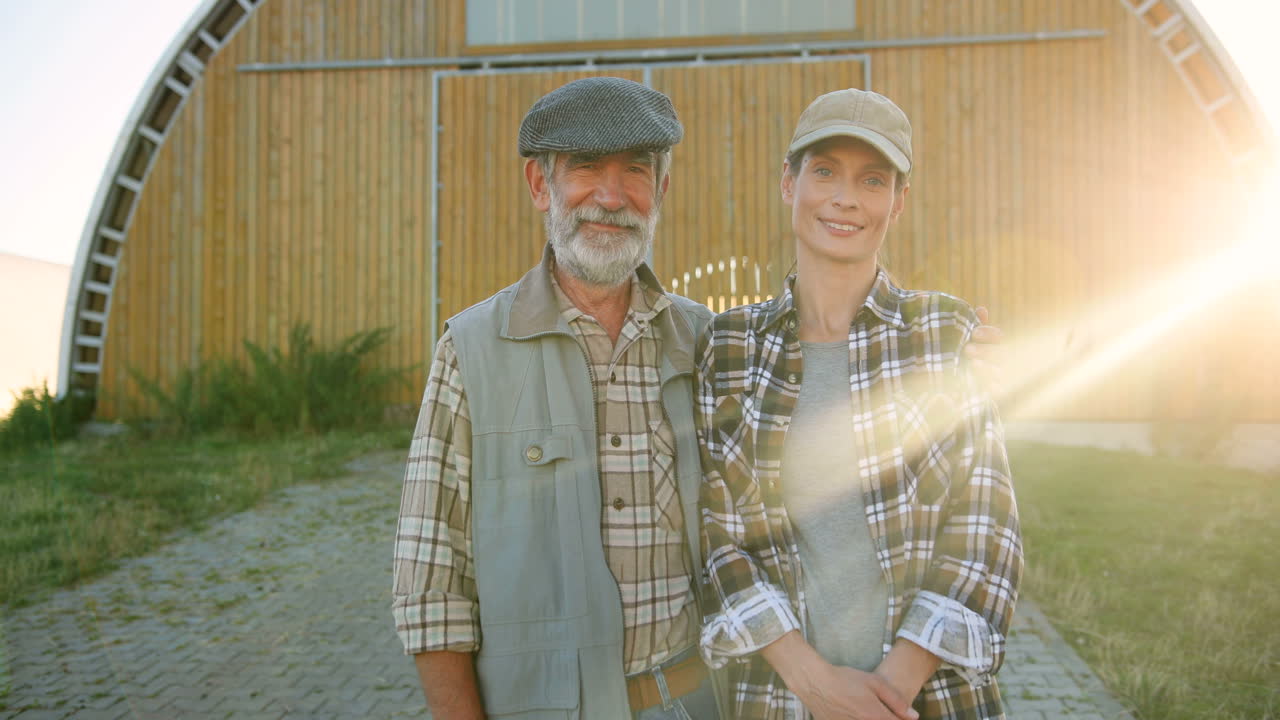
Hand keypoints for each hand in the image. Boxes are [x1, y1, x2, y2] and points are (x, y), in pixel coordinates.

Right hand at [792, 662, 917, 719]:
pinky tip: (854, 711)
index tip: (901, 716)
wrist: (815, 682)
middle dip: (888, 719)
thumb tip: (914, 716)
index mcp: (875, 716)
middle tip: (880, 710)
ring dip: (872, 718)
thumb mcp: (874, 682)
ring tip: (864, 708)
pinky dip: (858, 719)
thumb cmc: (844, 679)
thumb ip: (896, 700)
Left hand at [963, 306, 1004, 396]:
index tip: (974, 332)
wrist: (955, 385)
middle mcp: (999, 359)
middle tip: (967, 349)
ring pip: (999, 371)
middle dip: (985, 350)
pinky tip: (980, 383)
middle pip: (999, 353)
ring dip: (987, 368)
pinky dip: (991, 386)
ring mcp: (998, 376)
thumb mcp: (964, 339)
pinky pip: (998, 389)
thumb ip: (972, 324)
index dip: (988, 333)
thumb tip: (982, 309)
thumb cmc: (961, 354)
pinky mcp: (994, 391)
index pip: (997, 336)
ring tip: (973, 364)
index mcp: (993, 344)